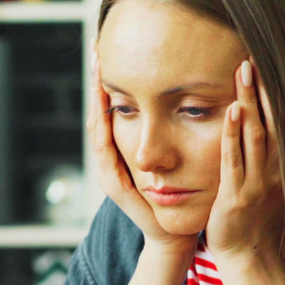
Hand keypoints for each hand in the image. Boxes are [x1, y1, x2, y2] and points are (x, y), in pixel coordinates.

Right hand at [87, 40, 197, 257]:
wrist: (173, 234)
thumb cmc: (179, 196)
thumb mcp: (174, 157)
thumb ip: (174, 132)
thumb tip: (188, 96)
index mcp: (124, 151)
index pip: (112, 109)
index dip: (109, 82)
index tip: (109, 50)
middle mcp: (111, 159)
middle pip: (98, 112)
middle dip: (96, 82)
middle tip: (96, 51)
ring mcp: (109, 171)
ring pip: (97, 128)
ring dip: (95, 99)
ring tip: (97, 71)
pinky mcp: (114, 183)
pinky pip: (104, 149)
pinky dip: (102, 126)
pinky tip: (104, 107)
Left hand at [205, 58, 284, 270]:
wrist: (248, 257)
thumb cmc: (249, 218)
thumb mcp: (261, 181)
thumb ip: (260, 154)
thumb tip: (251, 121)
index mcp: (280, 165)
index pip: (279, 120)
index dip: (272, 92)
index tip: (264, 62)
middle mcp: (275, 171)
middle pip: (271, 121)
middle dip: (262, 88)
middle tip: (253, 54)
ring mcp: (258, 183)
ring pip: (256, 136)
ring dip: (249, 103)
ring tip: (243, 72)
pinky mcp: (237, 196)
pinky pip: (234, 162)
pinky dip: (233, 136)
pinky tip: (229, 113)